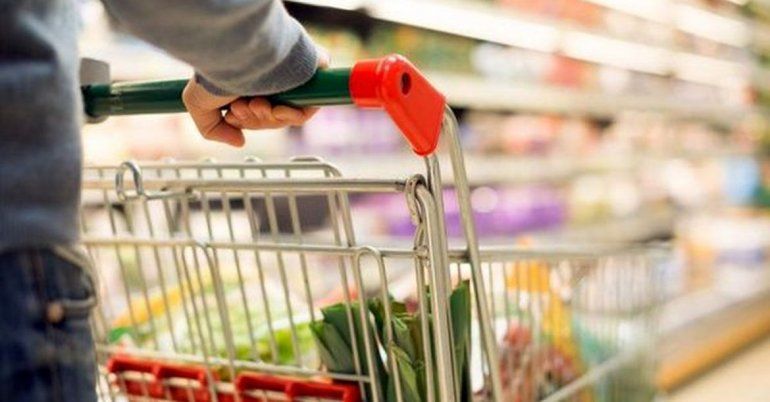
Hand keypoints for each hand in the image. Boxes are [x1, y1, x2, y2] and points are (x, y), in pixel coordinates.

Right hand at [182, 50, 329, 146]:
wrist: (234, 48)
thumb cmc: (214, 69)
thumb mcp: (198, 104)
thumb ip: (212, 129)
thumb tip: (240, 141)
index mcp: (248, 81)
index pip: (256, 113)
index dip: (246, 121)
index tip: (233, 116)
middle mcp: (270, 77)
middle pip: (271, 117)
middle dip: (254, 120)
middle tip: (241, 108)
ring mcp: (290, 76)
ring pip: (287, 115)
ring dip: (268, 118)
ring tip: (254, 103)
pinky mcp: (310, 72)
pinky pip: (307, 107)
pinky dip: (290, 116)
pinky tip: (274, 108)